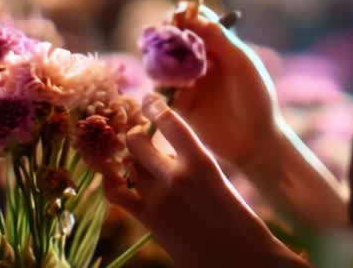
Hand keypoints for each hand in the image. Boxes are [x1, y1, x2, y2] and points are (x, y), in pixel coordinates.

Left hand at [103, 94, 305, 267]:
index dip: (153, 106)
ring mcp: (159, 199)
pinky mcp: (149, 220)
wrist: (241, 258)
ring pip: (127, 164)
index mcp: (201, 161)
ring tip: (131, 157)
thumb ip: (193, 163)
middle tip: (139, 137)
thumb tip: (168, 152)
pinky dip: (110, 182)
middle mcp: (176, 176)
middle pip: (137, 141)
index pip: (168, 120)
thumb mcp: (218, 180)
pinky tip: (114, 178)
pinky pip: (116, 193)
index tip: (149, 101)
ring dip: (127, 159)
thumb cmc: (237, 219)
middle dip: (135, 136)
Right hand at [167, 2, 283, 169]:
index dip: (184, 15)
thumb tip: (192, 12)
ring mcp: (189, 83)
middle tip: (164, 34)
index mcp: (220, 47)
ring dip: (160, 57)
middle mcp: (202, 62)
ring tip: (164, 58)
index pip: (196, 21)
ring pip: (164, 62)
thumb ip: (219, 38)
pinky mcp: (179, 105)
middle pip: (175, 38)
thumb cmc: (256, 99)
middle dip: (167, 33)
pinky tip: (168, 83)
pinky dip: (159, 82)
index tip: (177, 14)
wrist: (256, 142)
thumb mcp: (242, 63)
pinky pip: (161, 90)